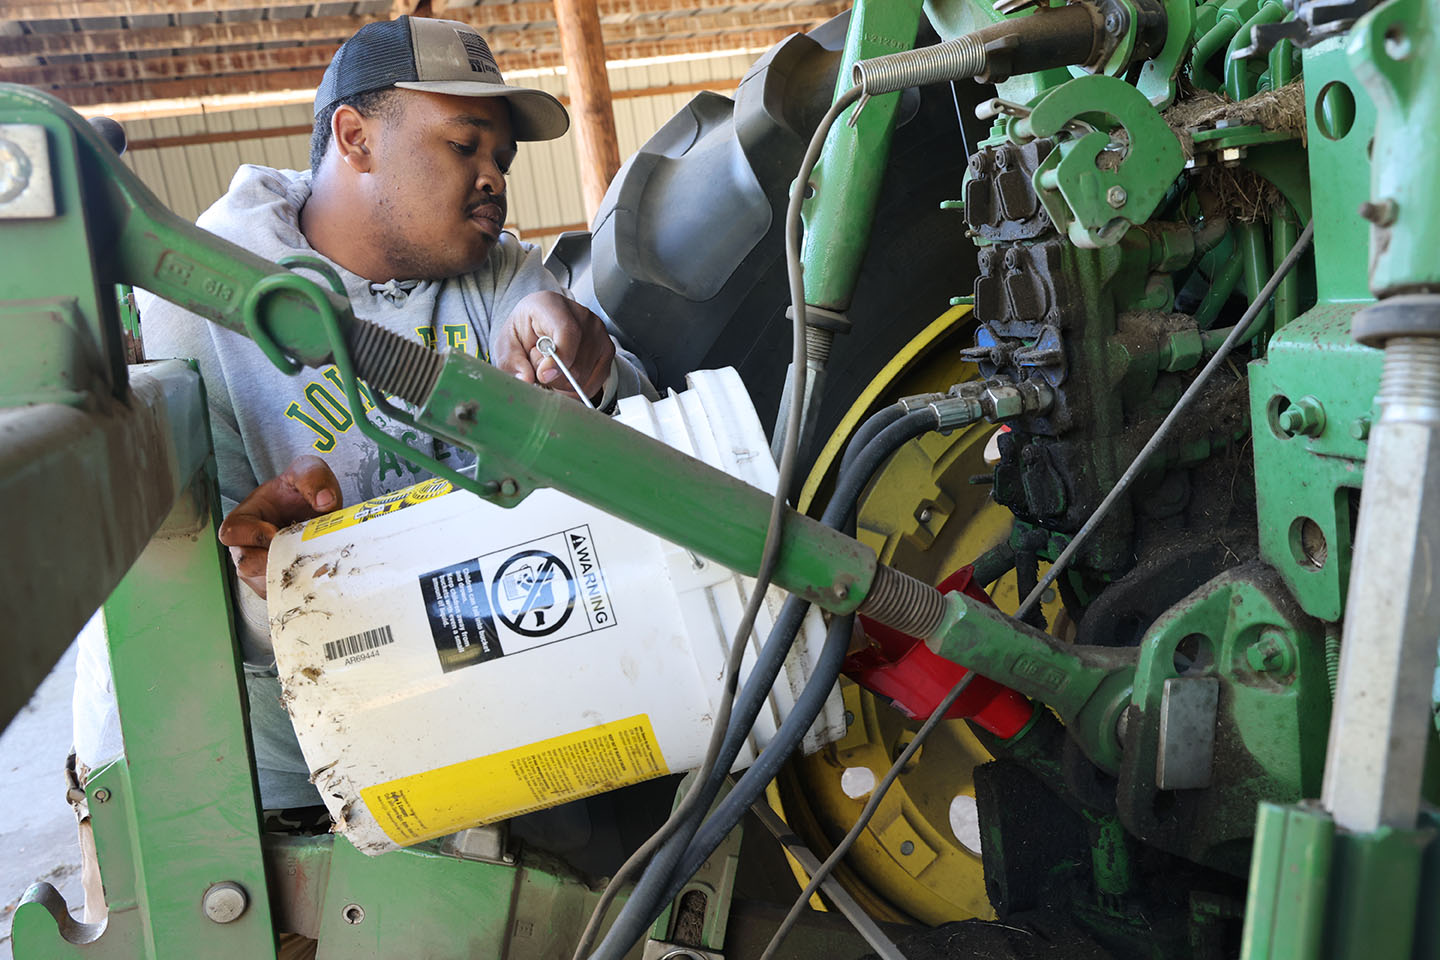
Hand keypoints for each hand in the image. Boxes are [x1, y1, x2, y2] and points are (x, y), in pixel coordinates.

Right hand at [218, 455, 341, 598]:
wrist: (316, 512)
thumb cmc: (301, 491)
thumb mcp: (307, 471)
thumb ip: (312, 476)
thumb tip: (325, 500)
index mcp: (244, 520)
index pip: (231, 533)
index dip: (251, 536)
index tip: (275, 532)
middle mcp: (246, 548)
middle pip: (246, 566)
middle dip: (273, 561)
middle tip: (300, 553)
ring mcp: (261, 570)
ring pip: (267, 584)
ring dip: (291, 575)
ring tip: (314, 562)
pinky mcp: (279, 586)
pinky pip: (285, 596)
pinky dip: (303, 587)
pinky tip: (320, 574)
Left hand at [491, 291, 615, 401]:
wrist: (539, 325)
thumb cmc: (524, 332)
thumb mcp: (507, 344)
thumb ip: (512, 362)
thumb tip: (526, 380)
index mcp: (552, 305)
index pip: (567, 332)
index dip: (558, 359)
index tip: (543, 376)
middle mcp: (582, 315)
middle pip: (576, 362)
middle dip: (553, 378)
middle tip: (539, 370)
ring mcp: (599, 333)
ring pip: (584, 376)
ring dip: (563, 384)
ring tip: (552, 370)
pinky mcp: (607, 350)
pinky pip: (594, 383)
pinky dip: (575, 390)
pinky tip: (563, 379)